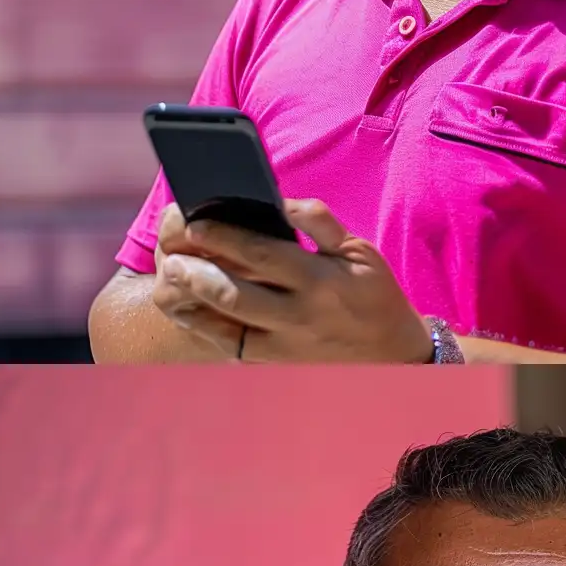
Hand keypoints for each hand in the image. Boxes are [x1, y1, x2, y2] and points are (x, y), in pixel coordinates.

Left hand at [151, 199, 434, 361]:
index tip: (195, 221)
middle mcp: (300, 314)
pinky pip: (234, 348)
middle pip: (236, 293)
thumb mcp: (359, 250)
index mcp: (320, 278)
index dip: (223, 236)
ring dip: (193, 304)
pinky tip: (188, 311)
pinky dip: (207, 330)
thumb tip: (281, 201)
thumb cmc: (372, 293)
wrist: (394, 355)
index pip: (262, 253)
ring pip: (228, 326)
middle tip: (172, 257)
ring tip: (171, 281)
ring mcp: (285, 344)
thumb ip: (321, 222)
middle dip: (197, 274)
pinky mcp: (276, 364)